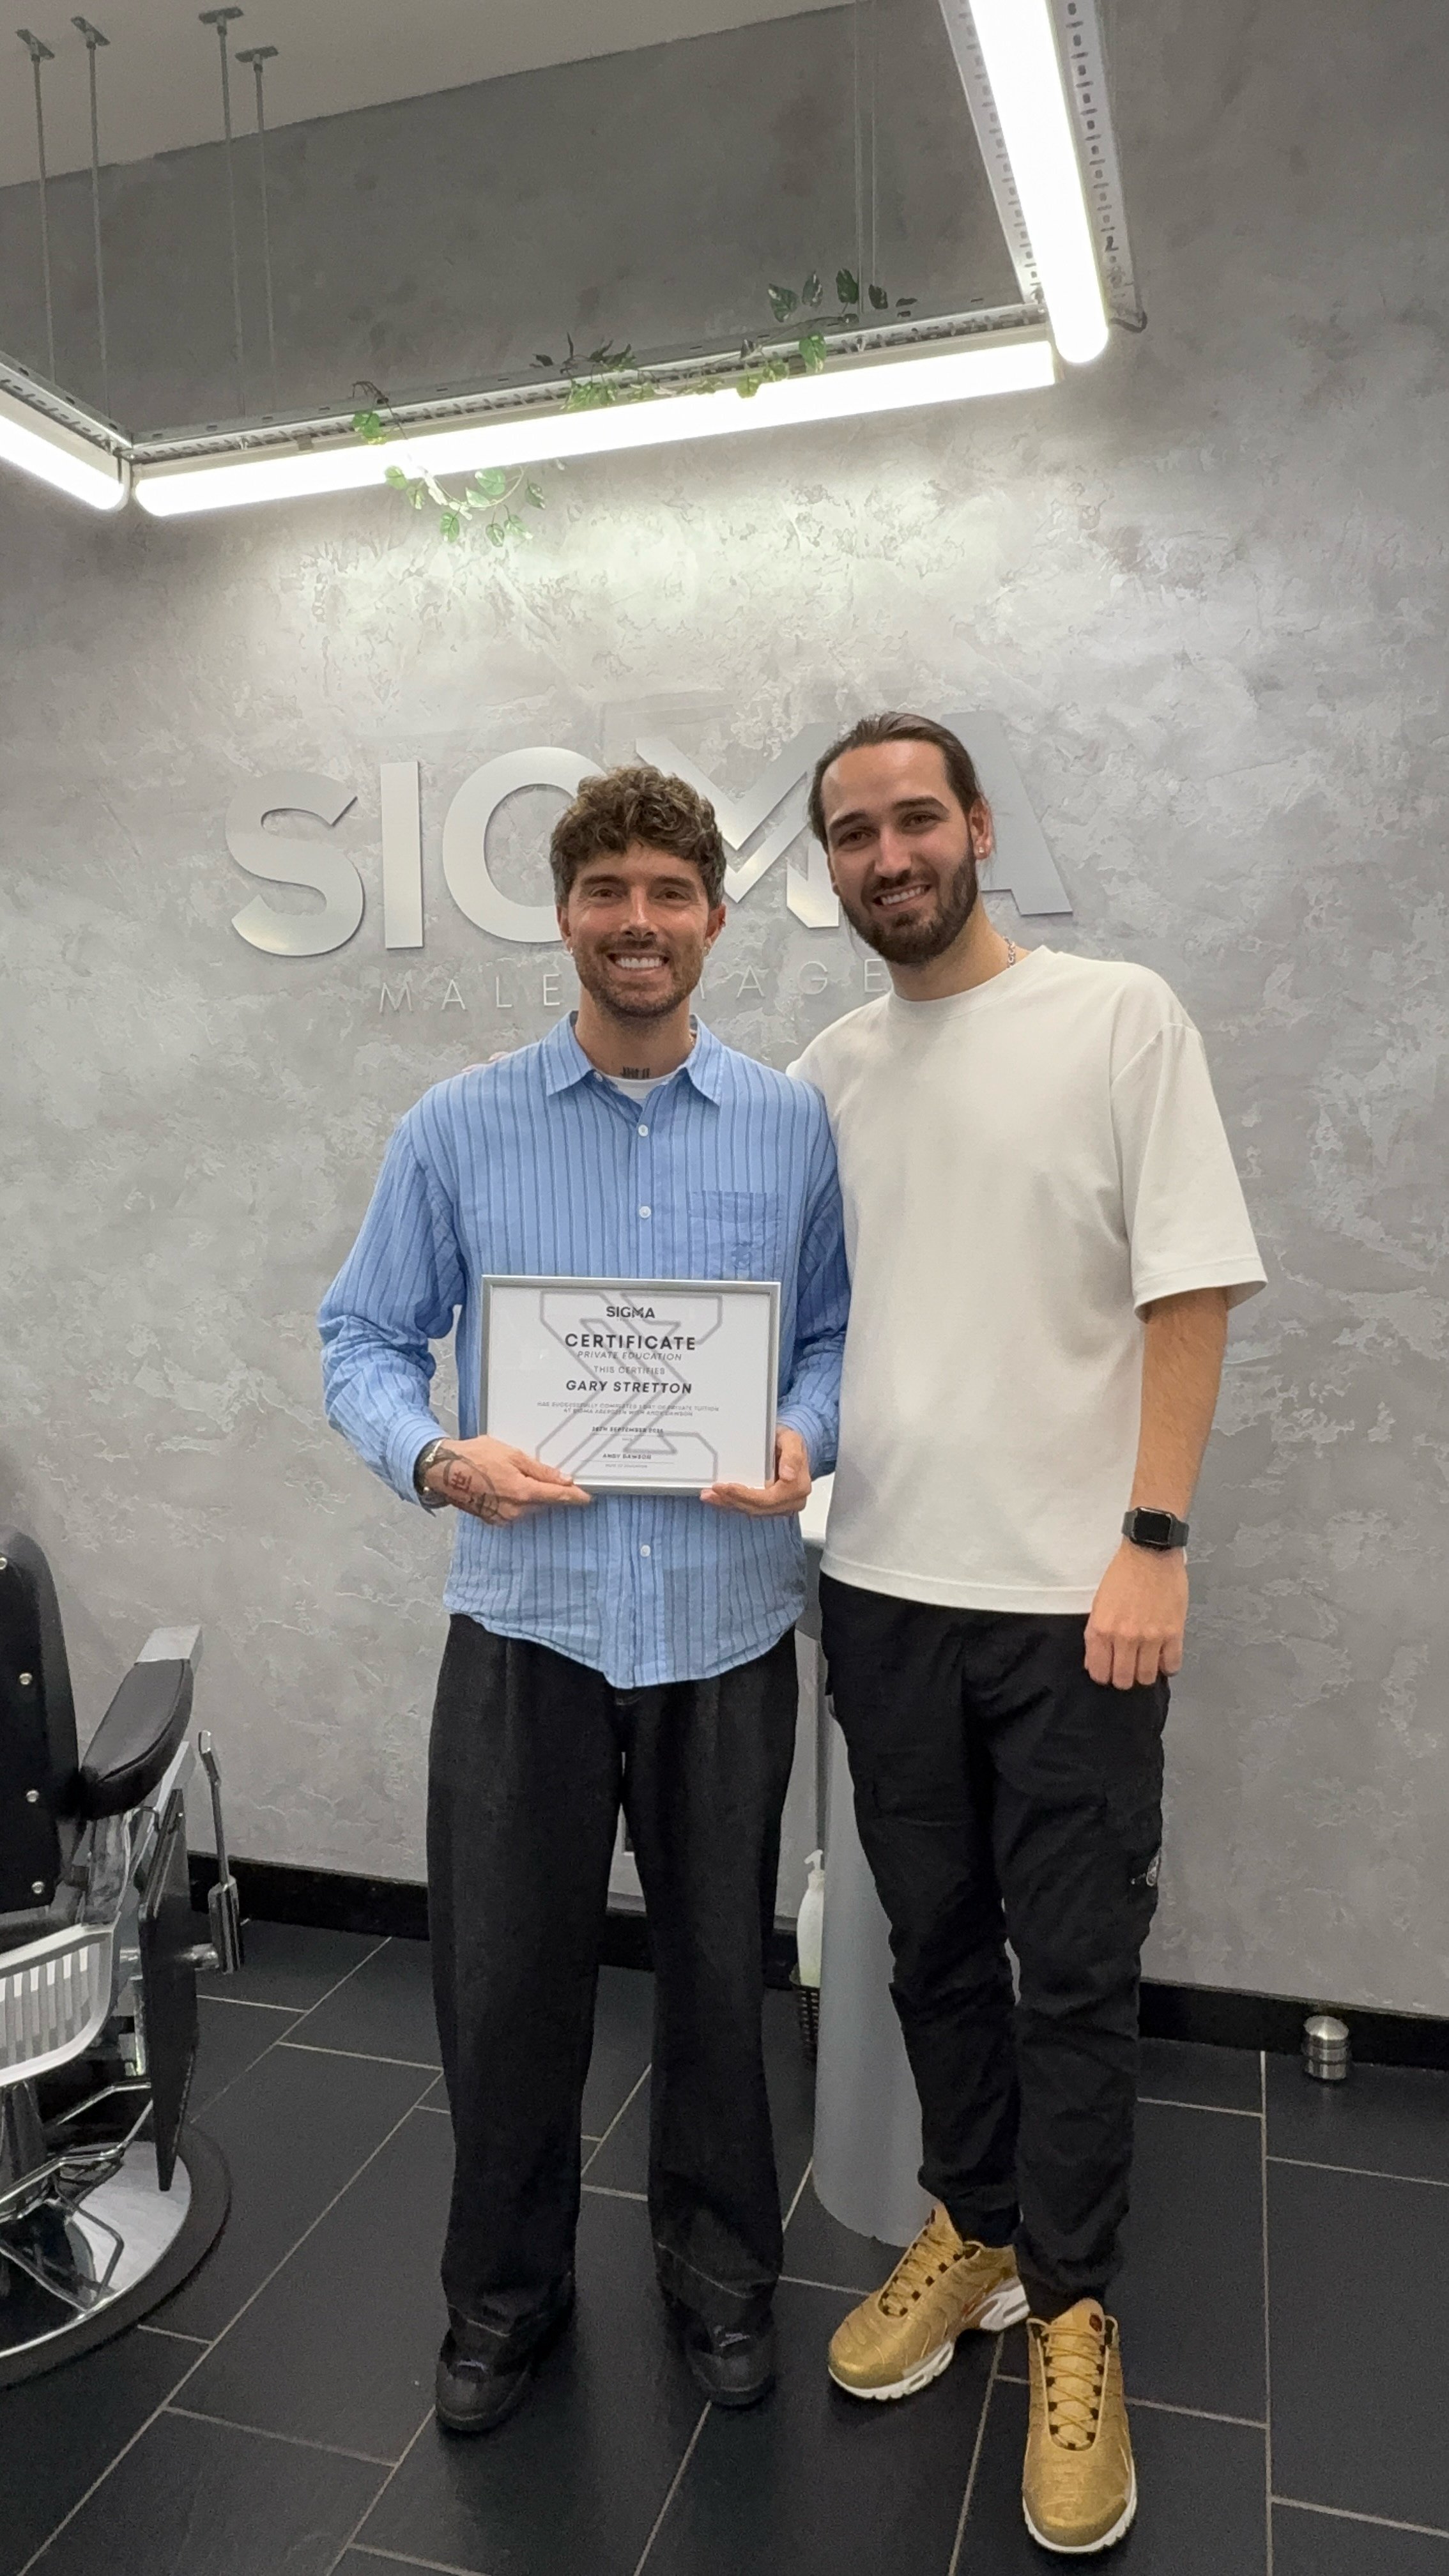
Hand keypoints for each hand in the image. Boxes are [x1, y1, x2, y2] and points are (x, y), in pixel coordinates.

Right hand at [422, 1436, 591, 1525]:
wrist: (442, 1470)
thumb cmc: (475, 1457)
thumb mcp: (512, 1455)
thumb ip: (540, 1470)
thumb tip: (564, 1480)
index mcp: (522, 1492)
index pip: (558, 1497)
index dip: (575, 1496)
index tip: (588, 1496)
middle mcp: (515, 1510)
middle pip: (545, 1502)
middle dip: (552, 1492)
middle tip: (554, 1476)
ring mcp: (503, 1517)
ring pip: (531, 1507)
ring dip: (533, 1495)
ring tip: (522, 1475)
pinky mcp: (493, 1519)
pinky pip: (516, 1510)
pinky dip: (518, 1500)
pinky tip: (508, 1484)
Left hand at [700, 1426, 811, 1518]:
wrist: (791, 1448)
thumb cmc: (790, 1444)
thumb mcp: (793, 1441)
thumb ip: (793, 1456)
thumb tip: (788, 1475)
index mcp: (798, 1488)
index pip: (769, 1499)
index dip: (746, 1496)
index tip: (727, 1487)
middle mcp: (791, 1501)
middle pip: (757, 1508)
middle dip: (732, 1500)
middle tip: (712, 1492)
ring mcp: (780, 1506)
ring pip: (751, 1510)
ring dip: (729, 1504)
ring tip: (710, 1495)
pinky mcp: (769, 1506)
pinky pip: (749, 1508)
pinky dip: (732, 1503)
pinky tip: (718, 1498)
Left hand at [1085, 1541, 1187, 1688]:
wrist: (1150, 1552)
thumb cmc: (1122, 1574)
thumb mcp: (1099, 1603)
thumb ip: (1096, 1635)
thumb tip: (1096, 1663)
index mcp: (1102, 1629)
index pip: (1100, 1673)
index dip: (1104, 1675)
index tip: (1109, 1670)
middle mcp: (1125, 1638)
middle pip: (1124, 1680)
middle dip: (1124, 1677)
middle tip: (1128, 1666)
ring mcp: (1151, 1637)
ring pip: (1147, 1677)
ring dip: (1146, 1673)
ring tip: (1146, 1661)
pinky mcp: (1174, 1633)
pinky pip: (1172, 1665)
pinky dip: (1168, 1666)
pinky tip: (1164, 1656)